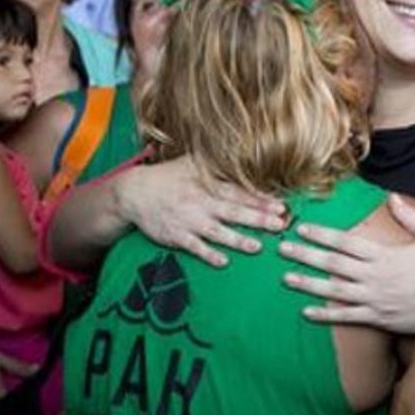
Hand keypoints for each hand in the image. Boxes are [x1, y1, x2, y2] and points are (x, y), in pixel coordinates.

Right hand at [114, 156, 287, 266]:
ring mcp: (189, 220)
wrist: (134, 192)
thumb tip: (240, 153)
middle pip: (234, 212)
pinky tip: (223, 261)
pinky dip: (209, 254)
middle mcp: (200, 202)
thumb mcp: (190, 162)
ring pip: (217, 232)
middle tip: (280, 225)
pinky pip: (195, 247)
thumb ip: (215, 162)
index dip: (260, 199)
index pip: (239, 192)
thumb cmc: (166, 177)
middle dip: (258, 219)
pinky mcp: (176, 236)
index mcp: (207, 184)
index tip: (280, 205)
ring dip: (238, 239)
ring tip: (257, 246)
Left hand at [280, 193, 414, 332]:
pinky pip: (347, 317)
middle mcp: (374, 276)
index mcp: (384, 254)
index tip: (301, 227)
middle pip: (333, 263)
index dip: (321, 234)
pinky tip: (306, 312)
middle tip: (282, 247)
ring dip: (308, 283)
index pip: (345, 241)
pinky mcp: (377, 318)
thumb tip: (391, 198)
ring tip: (285, 278)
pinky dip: (326, 315)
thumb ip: (409, 217)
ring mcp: (374, 298)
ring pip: (334, 290)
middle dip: (306, 254)